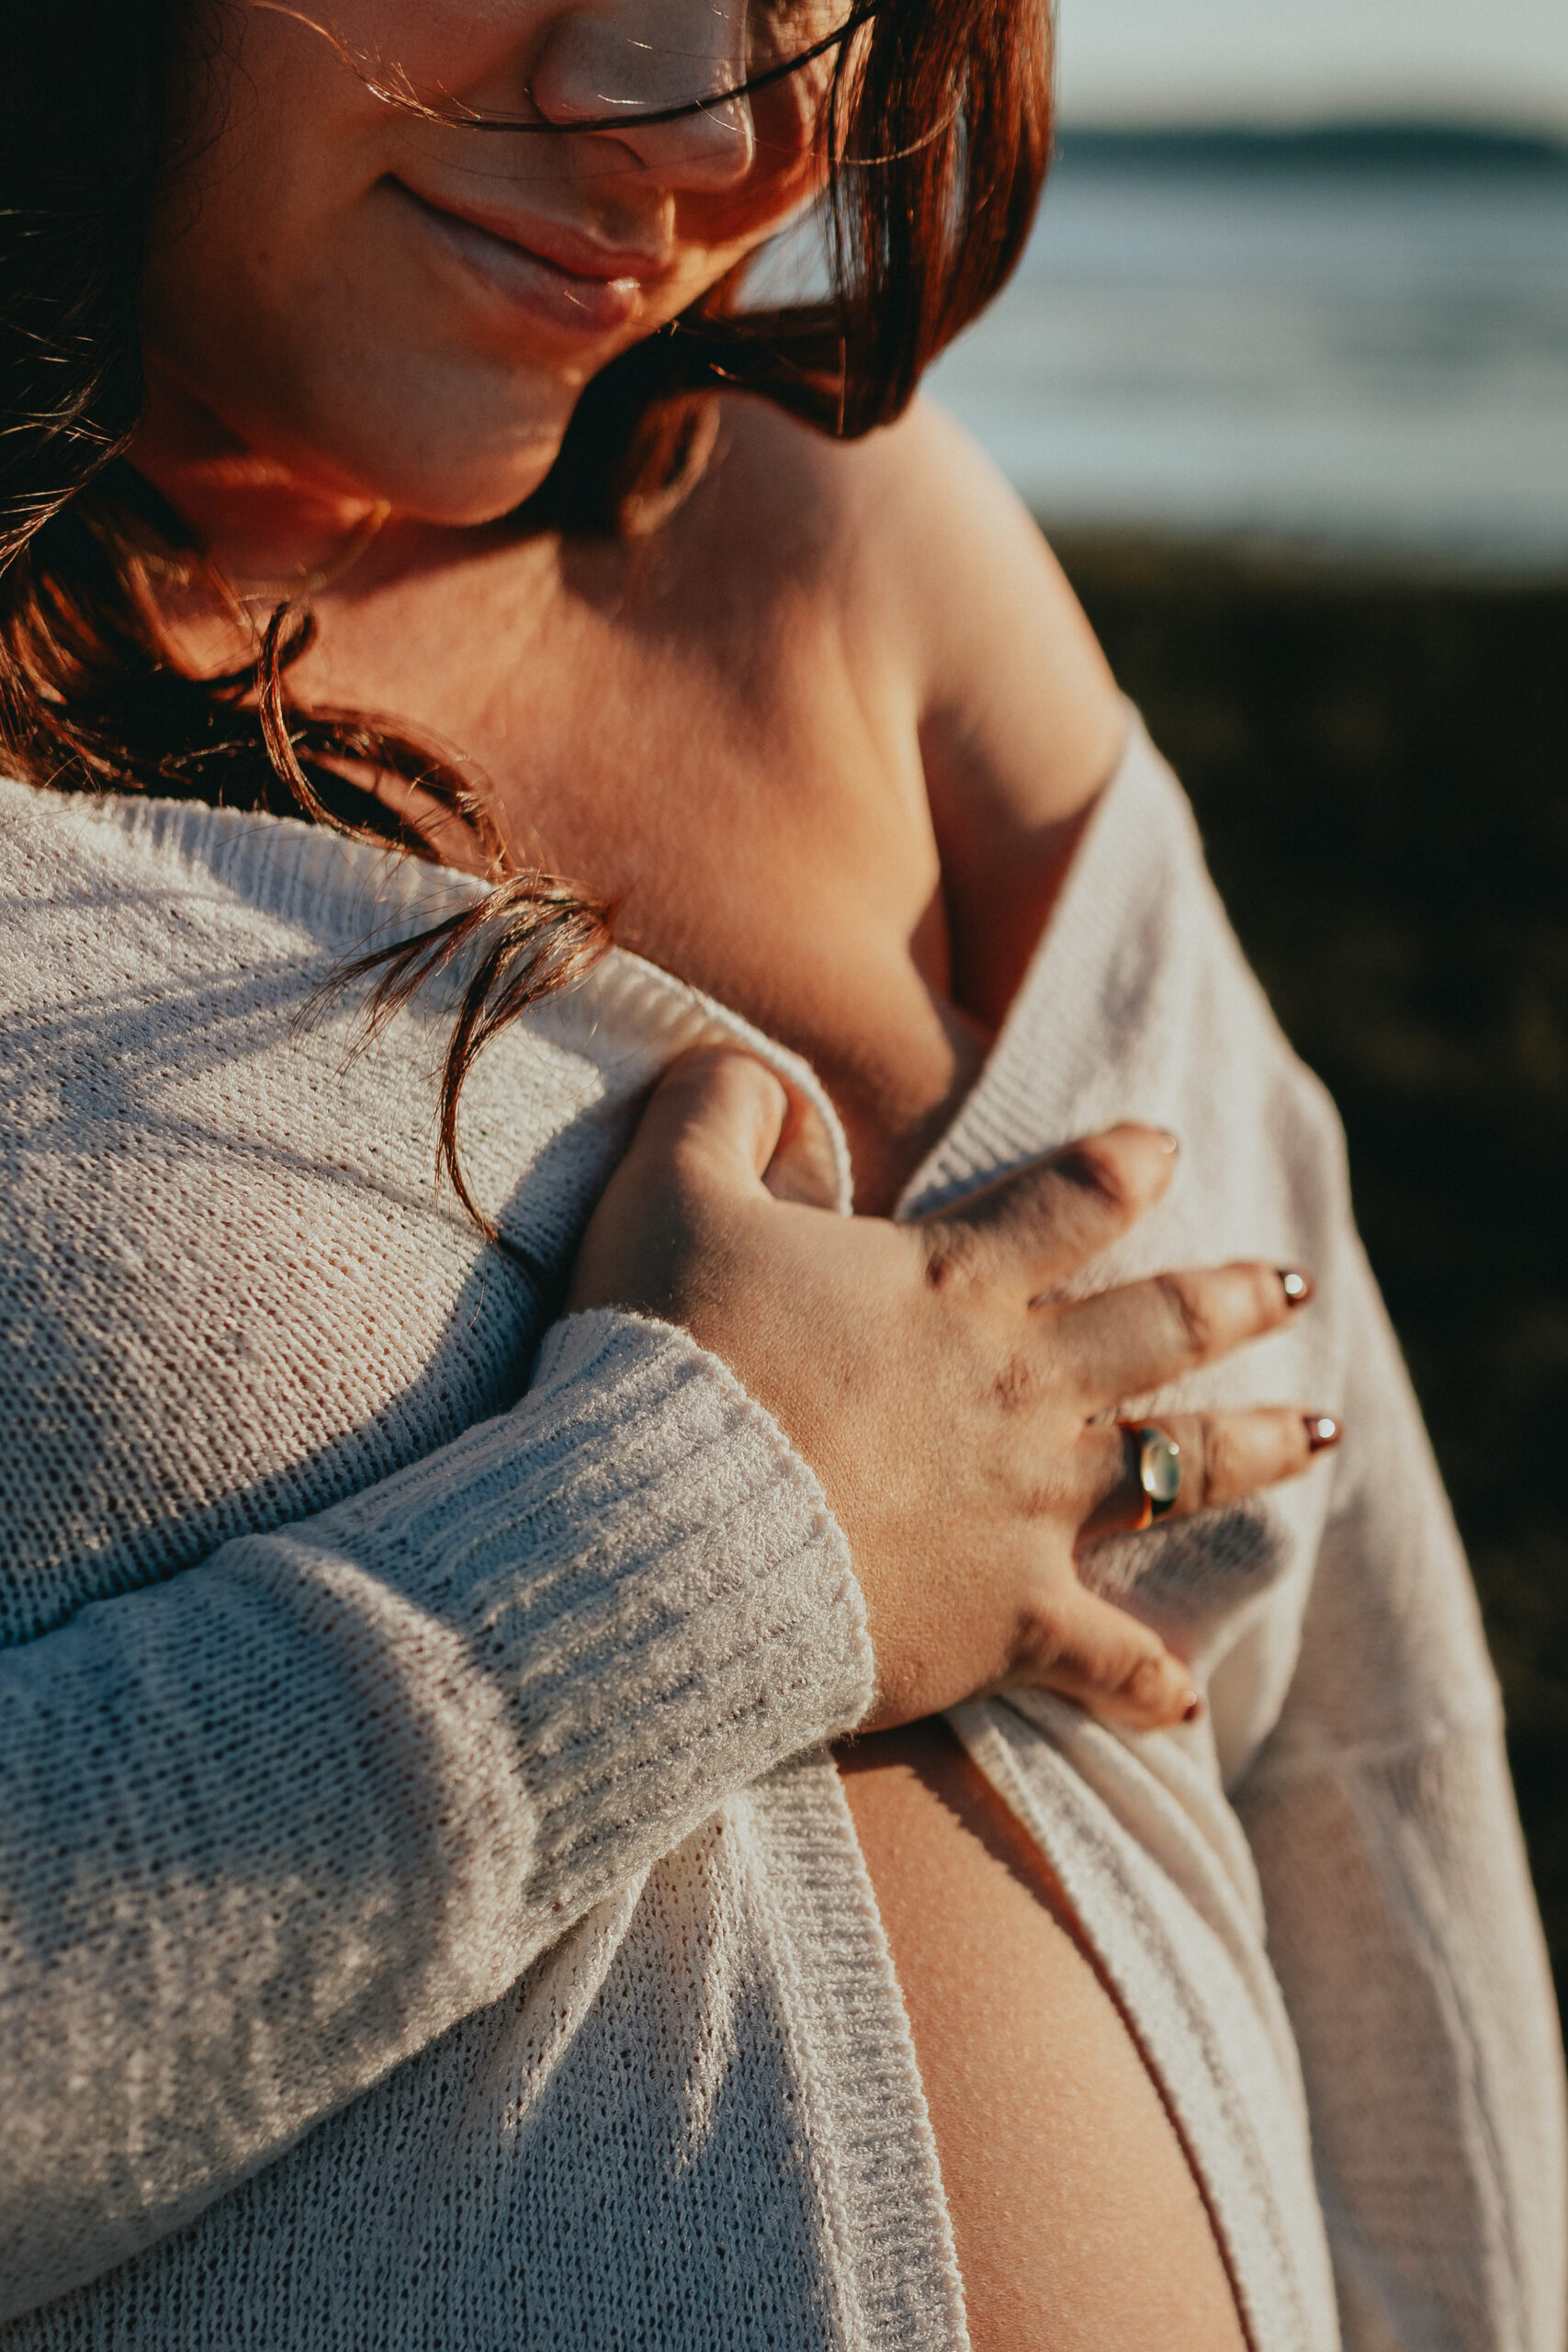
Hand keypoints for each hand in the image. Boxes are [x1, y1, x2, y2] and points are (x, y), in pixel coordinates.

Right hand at [569, 1048, 1335, 1734]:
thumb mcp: (665, 1194)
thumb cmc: (666, 1359)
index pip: (1072, 1200)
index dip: (1125, 1167)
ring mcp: (1028, 1506)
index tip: (1162, 1151)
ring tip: (1323, 1433)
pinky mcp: (1007, 1621)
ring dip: (1259, 1449)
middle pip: (1164, 1327)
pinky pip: (1105, 1662)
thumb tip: (754, 1073)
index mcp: (954, 1284)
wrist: (668, 1532)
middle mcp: (1020, 1386)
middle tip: (1295, 1285)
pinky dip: (1148, 1682)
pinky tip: (1186, 1700)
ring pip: (1179, 1469)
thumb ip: (716, 1110)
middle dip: (1238, 1299)